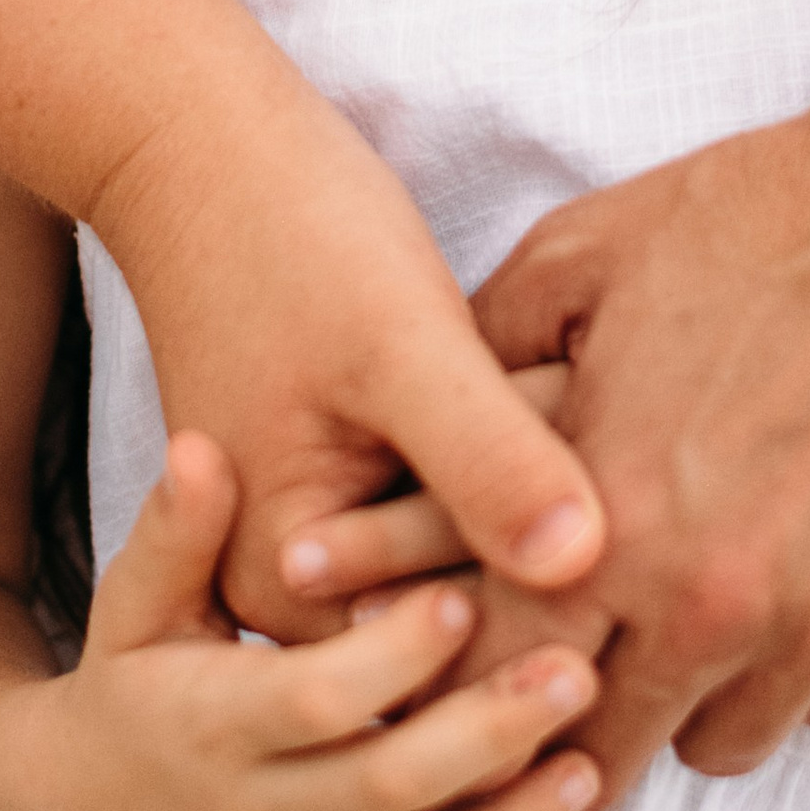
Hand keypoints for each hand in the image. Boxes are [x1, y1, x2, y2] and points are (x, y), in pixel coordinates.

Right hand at [2, 433, 602, 810]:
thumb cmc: (129, 679)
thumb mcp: (135, 601)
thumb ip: (175, 532)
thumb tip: (202, 448)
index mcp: (210, 724)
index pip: (317, 698)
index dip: (396, 654)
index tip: (467, 596)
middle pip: (386, 786)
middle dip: (490, 731)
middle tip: (577, 669)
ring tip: (585, 769)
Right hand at [88, 110, 605, 643]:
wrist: (200, 152)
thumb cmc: (290, 235)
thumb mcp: (398, 344)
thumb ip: (483, 456)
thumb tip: (581, 561)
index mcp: (287, 587)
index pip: (453, 658)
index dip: (548, 596)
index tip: (609, 500)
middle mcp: (296, 589)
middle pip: (464, 625)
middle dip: (545, 541)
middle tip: (588, 410)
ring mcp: (327, 539)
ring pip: (472, 568)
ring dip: (533, 496)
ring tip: (563, 384)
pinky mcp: (358, 489)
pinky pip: (455, 515)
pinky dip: (508, 464)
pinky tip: (540, 384)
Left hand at [464, 74, 809, 798]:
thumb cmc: (765, 214)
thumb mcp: (582, 256)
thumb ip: (487, 364)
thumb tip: (426, 436)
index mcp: (608, 521)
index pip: (497, 679)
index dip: (477, 677)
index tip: (486, 653)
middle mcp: (711, 601)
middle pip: (602, 750)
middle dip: (576, 713)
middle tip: (583, 654)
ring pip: (722, 742)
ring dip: (695, 693)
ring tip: (695, 612)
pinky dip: (802, 664)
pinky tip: (796, 579)